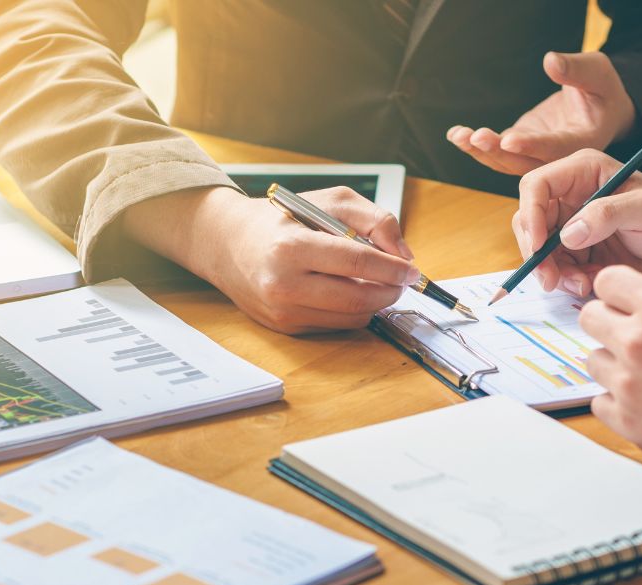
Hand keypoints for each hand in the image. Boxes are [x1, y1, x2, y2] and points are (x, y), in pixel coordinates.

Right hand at [123, 186, 418, 334]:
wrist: (229, 244)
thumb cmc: (282, 219)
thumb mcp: (329, 201)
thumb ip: (373, 219)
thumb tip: (403, 255)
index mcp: (292, 247)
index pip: (357, 262)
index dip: (392, 269)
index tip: (412, 271)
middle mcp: (284, 284)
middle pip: (358, 298)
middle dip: (390, 291)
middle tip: (401, 280)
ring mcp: (283, 311)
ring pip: (351, 317)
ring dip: (374, 302)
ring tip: (376, 282)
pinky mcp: (285, 327)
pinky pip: (336, 324)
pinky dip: (352, 310)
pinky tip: (348, 290)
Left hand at [446, 51, 635, 175]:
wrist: (599, 107)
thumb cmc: (602, 89)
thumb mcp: (597, 73)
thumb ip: (576, 70)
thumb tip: (550, 62)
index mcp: (582, 141)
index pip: (555, 148)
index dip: (532, 145)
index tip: (508, 139)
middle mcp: (557, 156)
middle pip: (525, 162)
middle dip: (498, 152)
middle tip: (476, 136)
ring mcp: (537, 154)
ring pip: (506, 161)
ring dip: (480, 151)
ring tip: (459, 136)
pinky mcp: (522, 146)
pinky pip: (498, 151)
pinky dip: (477, 146)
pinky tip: (457, 135)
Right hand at [513, 149, 641, 295]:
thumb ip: (606, 214)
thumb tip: (568, 234)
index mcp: (583, 172)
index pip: (537, 186)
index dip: (531, 214)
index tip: (540, 245)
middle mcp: (570, 196)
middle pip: (529, 221)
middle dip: (536, 252)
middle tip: (549, 279)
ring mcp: (571, 225)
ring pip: (539, 249)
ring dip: (551, 271)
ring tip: (580, 284)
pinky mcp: (576, 251)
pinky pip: (555, 268)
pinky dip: (565, 281)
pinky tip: (587, 284)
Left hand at [579, 266, 641, 470]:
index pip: (606, 281)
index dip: (616, 291)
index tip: (623, 303)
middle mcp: (637, 341)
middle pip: (588, 317)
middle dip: (607, 323)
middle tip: (630, 339)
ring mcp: (627, 382)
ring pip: (593, 360)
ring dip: (614, 366)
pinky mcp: (623, 418)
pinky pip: (599, 400)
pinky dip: (617, 402)